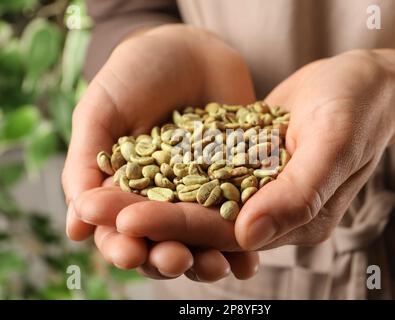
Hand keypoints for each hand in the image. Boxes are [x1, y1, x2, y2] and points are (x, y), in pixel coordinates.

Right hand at [63, 24, 258, 280]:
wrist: (189, 50)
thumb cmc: (136, 75)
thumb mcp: (102, 112)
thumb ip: (85, 164)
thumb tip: (75, 227)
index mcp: (126, 190)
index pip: (120, 230)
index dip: (123, 245)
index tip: (130, 252)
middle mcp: (164, 199)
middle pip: (164, 241)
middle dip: (168, 257)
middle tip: (175, 260)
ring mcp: (202, 194)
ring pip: (203, 238)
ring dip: (209, 258)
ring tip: (217, 267)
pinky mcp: (237, 183)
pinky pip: (241, 215)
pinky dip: (246, 236)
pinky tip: (250, 257)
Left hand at [106, 50, 394, 250]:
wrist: (364, 84)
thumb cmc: (358, 109)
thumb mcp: (335, 143)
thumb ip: (298, 193)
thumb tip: (247, 236)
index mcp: (295, 220)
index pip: (225, 231)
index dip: (175, 225)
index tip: (125, 218)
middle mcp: (270, 212)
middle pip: (198, 221)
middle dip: (145, 215)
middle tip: (92, 207)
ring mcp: (255, 190)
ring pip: (191, 201)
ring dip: (144, 196)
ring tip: (95, 193)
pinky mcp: (244, 165)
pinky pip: (198, 173)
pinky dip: (163, 172)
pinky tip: (126, 168)